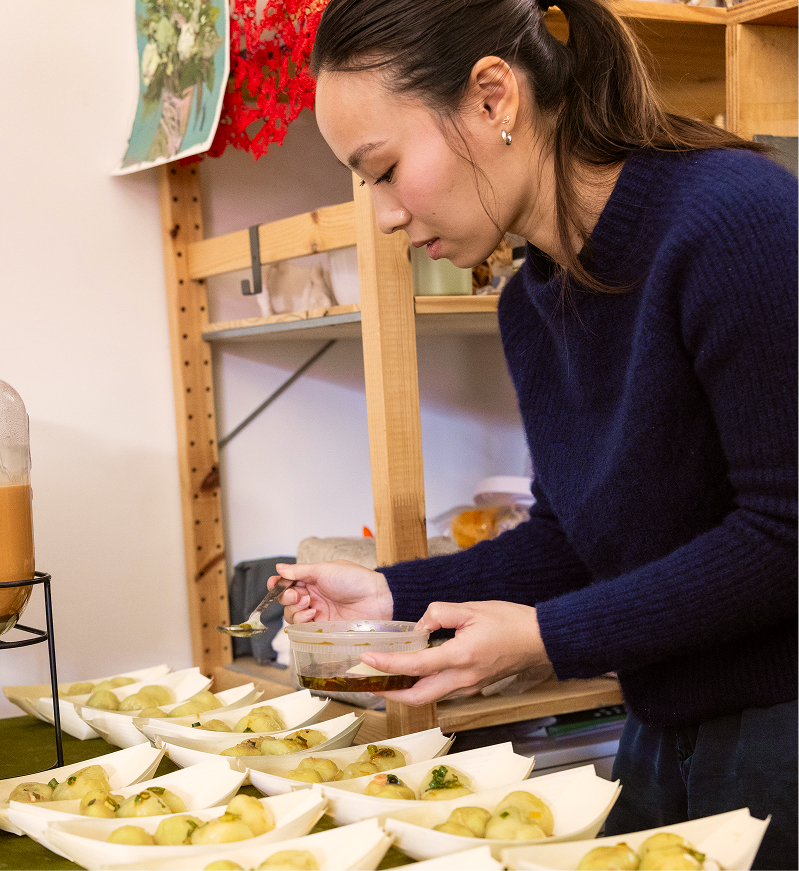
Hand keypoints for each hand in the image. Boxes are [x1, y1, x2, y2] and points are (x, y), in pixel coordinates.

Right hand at [268, 560, 392, 623]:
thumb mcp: (324, 569)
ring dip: (295, 610)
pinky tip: (313, 614)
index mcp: (314, 579)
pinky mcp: (323, 627)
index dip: (279, 584)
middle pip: (288, 600)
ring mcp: (318, 612)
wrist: (376, 599)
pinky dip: (302, 620)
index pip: (290, 582)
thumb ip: (300, 571)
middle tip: (298, 595)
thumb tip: (279, 567)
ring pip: (292, 615)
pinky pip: (303, 627)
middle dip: (288, 597)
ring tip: (309, 604)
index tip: (273, 584)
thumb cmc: (354, 580)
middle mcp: (314, 596)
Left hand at [359, 600, 550, 704]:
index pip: (415, 667)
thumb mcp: (471, 608)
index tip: (367, 661)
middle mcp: (462, 679)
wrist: (540, 640)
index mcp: (460, 657)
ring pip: (428, 697)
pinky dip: (422, 685)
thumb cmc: (509, 622)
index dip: (387, 665)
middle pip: (416, 698)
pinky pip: (441, 691)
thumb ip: (439, 613)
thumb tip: (420, 626)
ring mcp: (468, 687)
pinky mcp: (473, 687)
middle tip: (369, 680)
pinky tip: (414, 671)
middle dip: (389, 693)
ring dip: (404, 690)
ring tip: (386, 674)